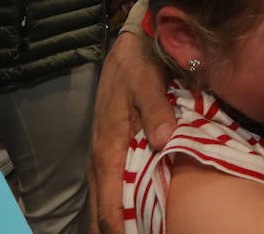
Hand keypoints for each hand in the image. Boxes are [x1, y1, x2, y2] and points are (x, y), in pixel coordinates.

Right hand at [90, 32, 173, 233]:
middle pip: (100, 207)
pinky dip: (115, 202)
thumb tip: (164, 141)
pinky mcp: (110, 146)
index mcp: (108, 146)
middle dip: (112, 229)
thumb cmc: (137, 65)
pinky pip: (109, 184)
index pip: (108, 199)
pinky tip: (130, 212)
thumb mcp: (147, 82)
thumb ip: (157, 110)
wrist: (127, 47)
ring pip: (103, 197)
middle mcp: (100, 155)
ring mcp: (103, 152)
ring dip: (113, 218)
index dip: (117, 226)